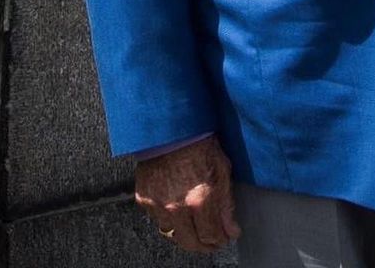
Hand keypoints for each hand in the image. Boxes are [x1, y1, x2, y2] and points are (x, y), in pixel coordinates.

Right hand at [135, 135, 239, 253]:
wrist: (172, 128)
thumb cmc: (200, 143)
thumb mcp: (223, 169)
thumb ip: (226, 204)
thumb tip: (231, 231)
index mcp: (200, 199)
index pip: (211, 235)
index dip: (220, 240)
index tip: (225, 238)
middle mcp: (177, 207)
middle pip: (190, 243)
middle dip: (204, 245)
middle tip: (212, 241)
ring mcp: (158, 205)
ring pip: (173, 234)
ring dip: (186, 234)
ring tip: (196, 227)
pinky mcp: (144, 199)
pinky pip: (158, 219)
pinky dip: (169, 219)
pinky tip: (178, 210)